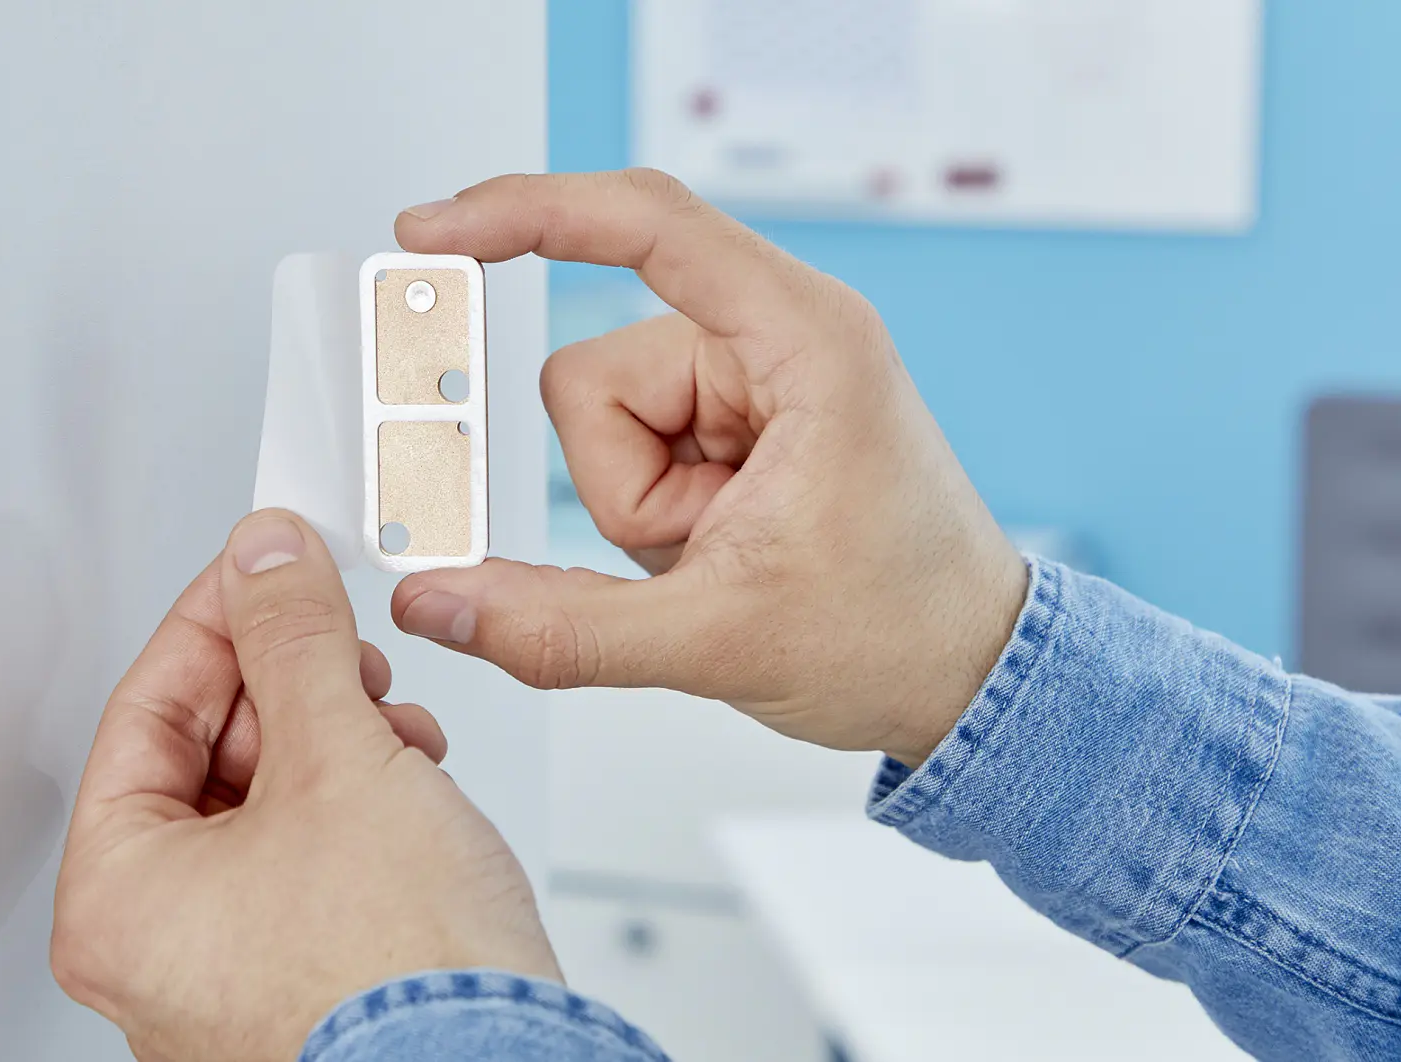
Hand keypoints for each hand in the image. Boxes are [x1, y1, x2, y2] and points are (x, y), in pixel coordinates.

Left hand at [52, 510, 558, 1061]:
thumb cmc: (397, 975)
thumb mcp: (340, 756)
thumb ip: (292, 639)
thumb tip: (266, 560)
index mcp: (116, 898)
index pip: (146, 708)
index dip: (218, 619)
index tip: (269, 567)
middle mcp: (153, 949)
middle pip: (204, 757)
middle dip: (288, 685)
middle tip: (340, 642)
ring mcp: (223, 971)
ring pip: (262, 806)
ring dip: (333, 740)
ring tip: (392, 725)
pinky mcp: (298, 978)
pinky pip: (302, 860)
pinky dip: (353, 806)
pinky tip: (407, 784)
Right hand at [391, 170, 1027, 765]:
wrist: (968, 675)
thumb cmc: (899, 632)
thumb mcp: (715, 642)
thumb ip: (559, 627)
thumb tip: (435, 600)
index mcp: (805, 339)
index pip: (647, 225)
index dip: (526, 212)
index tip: (433, 230)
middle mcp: (777, 337)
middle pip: (597, 374)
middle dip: (622, 484)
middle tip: (699, 548)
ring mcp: (752, 382)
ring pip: (602, 423)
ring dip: (639, 507)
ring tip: (725, 553)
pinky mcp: (735, 423)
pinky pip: (630, 454)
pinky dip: (651, 514)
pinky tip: (721, 547)